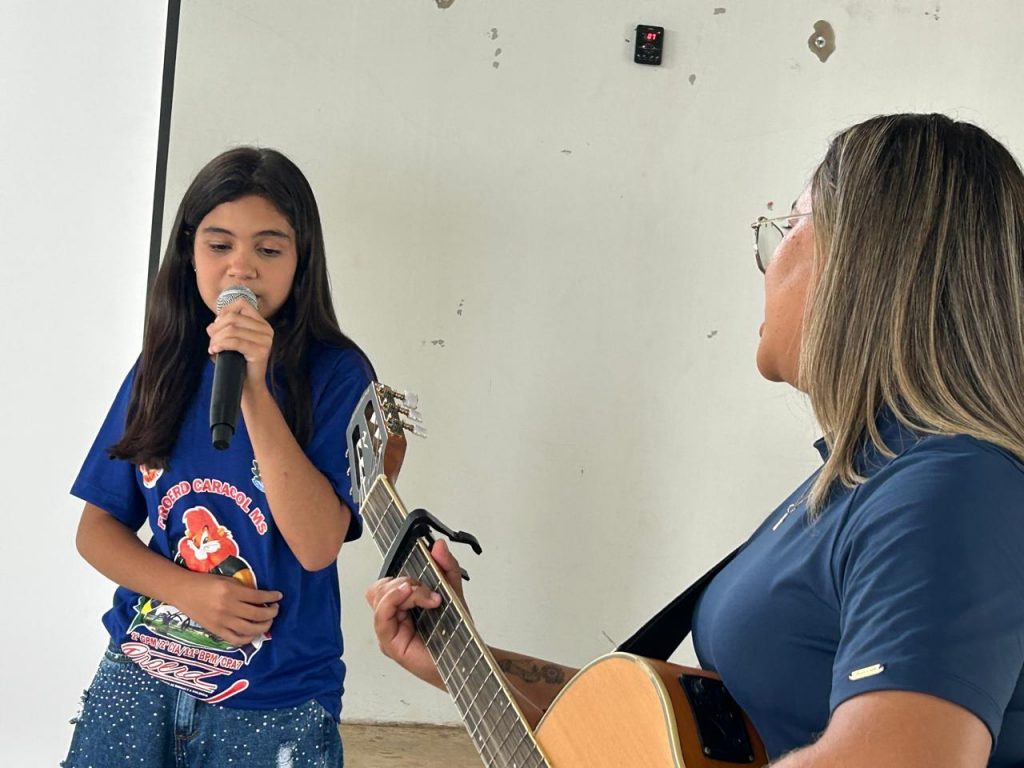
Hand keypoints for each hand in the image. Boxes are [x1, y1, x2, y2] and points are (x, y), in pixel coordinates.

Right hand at [175, 571, 282, 646]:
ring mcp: (221, 621)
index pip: (258, 597)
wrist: (182, 591)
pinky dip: (248, 638)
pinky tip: (253, 632)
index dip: (271, 597)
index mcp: (230, 591)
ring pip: (249, 629)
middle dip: (271, 613)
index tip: (279, 596)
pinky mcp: (215, 631)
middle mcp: (227, 607)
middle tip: (275, 609)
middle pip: (257, 615)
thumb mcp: (226, 579)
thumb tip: (262, 598)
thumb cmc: (205, 582)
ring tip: (268, 621)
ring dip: (264, 626)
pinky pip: (235, 639)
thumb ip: (242, 589)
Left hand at [207, 299, 272, 390]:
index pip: (242, 303)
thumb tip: (212, 325)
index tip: (217, 326)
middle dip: (216, 329)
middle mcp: (267, 330)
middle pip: (233, 317)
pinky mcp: (260, 351)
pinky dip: (220, 344)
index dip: (224, 311)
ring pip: (232, 329)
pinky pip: (235, 342)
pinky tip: (215, 350)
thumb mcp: (232, 341)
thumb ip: (225, 328)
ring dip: (216, 339)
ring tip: (212, 348)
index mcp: (262, 324)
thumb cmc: (237, 363)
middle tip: (211, 342)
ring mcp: (266, 340)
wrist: (247, 386)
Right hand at [365, 539, 465, 686]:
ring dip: (403, 590)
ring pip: (378, 597)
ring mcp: (390, 630)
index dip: (403, 573)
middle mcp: (393, 618)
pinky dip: (393, 601)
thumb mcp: (453, 593)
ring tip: (426, 598)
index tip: (428, 570)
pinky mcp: (391, 644)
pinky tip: (410, 596)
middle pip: (379, 587)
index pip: (387, 582)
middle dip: (403, 581)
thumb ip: (446, 567)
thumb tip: (438, 545)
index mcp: (403, 606)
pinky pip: (381, 617)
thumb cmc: (456, 635)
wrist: (467, 661)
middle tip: (427, 590)